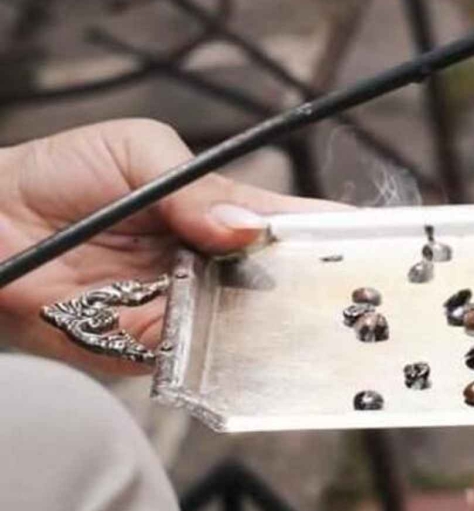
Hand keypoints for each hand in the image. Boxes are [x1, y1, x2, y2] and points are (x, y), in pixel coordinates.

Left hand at [0, 119, 345, 374]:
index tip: (379, 241)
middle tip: (355, 292)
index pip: (290, 223)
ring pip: (244, 327)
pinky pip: (191, 358)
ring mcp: (181, 309)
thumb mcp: (138, 152)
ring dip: (272, 326)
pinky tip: (240, 344)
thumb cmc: (57, 175)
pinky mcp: (141, 348)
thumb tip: (245, 228)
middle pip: (280, 283)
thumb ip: (196, 188)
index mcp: (219, 210)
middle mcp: (210, 265)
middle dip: (316, 289)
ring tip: (310, 321)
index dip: (335, 233)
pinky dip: (215, 355)